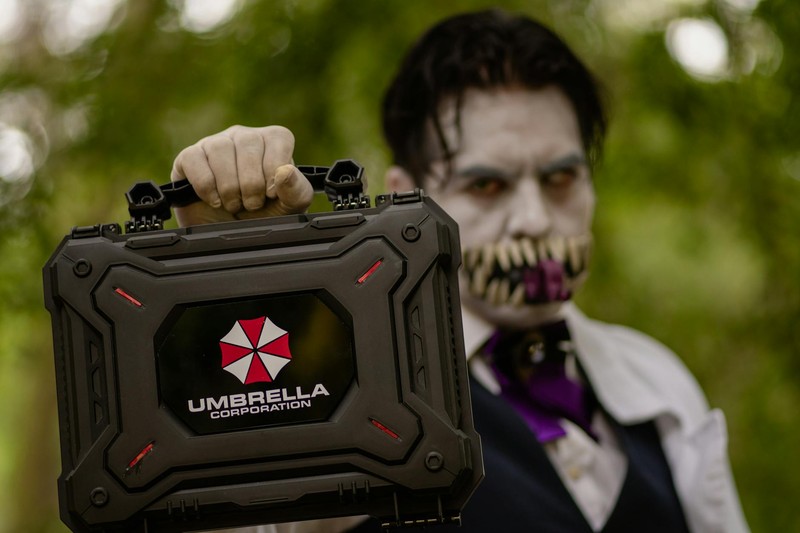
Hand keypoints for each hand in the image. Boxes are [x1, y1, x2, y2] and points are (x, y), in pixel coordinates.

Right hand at [170, 125, 313, 226]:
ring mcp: (215, 143)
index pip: (278, 138)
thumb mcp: (289, 208)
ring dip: (229, 186)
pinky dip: (205, 185)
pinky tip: (214, 200)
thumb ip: (296, 190)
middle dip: (252, 183)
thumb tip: (285, 172)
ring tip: (233, 204)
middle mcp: (244, 137)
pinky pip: (194, 159)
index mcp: (272, 142)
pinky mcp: (190, 157)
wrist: (230, 234)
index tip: (271, 193)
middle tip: (251, 204)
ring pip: (221, 149)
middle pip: (249, 144)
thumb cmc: (262, 216)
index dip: (275, 168)